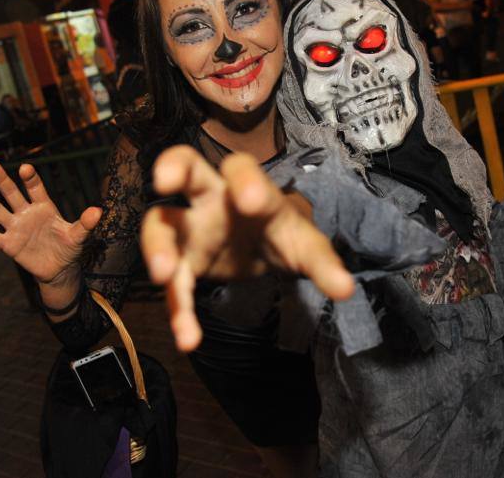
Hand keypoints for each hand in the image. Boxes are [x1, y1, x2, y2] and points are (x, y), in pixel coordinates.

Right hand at [0, 163, 100, 284]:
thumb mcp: (78, 236)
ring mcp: (15, 228)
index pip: (36, 189)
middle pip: (13, 194)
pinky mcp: (8, 244)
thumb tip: (98, 211)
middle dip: (3, 181)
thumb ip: (85, 224)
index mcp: (44, 207)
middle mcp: (26, 213)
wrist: (58, 269)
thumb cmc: (68, 247)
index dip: (31, 179)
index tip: (26, 168)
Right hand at [140, 146, 354, 351]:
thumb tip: (345, 289)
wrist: (265, 251)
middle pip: (186, 166)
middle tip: (164, 181)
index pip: (241, 167)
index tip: (251, 199)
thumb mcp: (307, 246)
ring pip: (161, 225)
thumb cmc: (284, 234)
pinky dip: (177, 309)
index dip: (244, 179)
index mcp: (246, 185)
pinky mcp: (183, 263)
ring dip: (158, 248)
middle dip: (172, 166)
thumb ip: (323, 264)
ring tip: (165, 275)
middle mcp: (210, 198)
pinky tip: (187, 337)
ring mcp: (190, 228)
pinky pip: (173, 283)